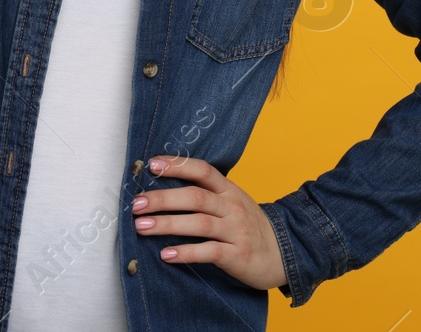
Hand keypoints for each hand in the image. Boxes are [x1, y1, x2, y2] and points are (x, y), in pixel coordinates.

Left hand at [131, 155, 287, 290]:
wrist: (283, 252)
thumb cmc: (248, 225)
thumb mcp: (232, 202)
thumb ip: (206, 194)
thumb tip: (163, 189)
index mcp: (228, 189)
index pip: (202, 170)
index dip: (178, 165)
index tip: (152, 165)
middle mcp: (232, 206)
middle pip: (195, 197)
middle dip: (163, 199)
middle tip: (136, 204)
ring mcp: (235, 230)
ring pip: (198, 223)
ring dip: (167, 224)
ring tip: (142, 227)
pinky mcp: (236, 255)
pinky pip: (209, 252)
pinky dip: (186, 252)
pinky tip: (166, 254)